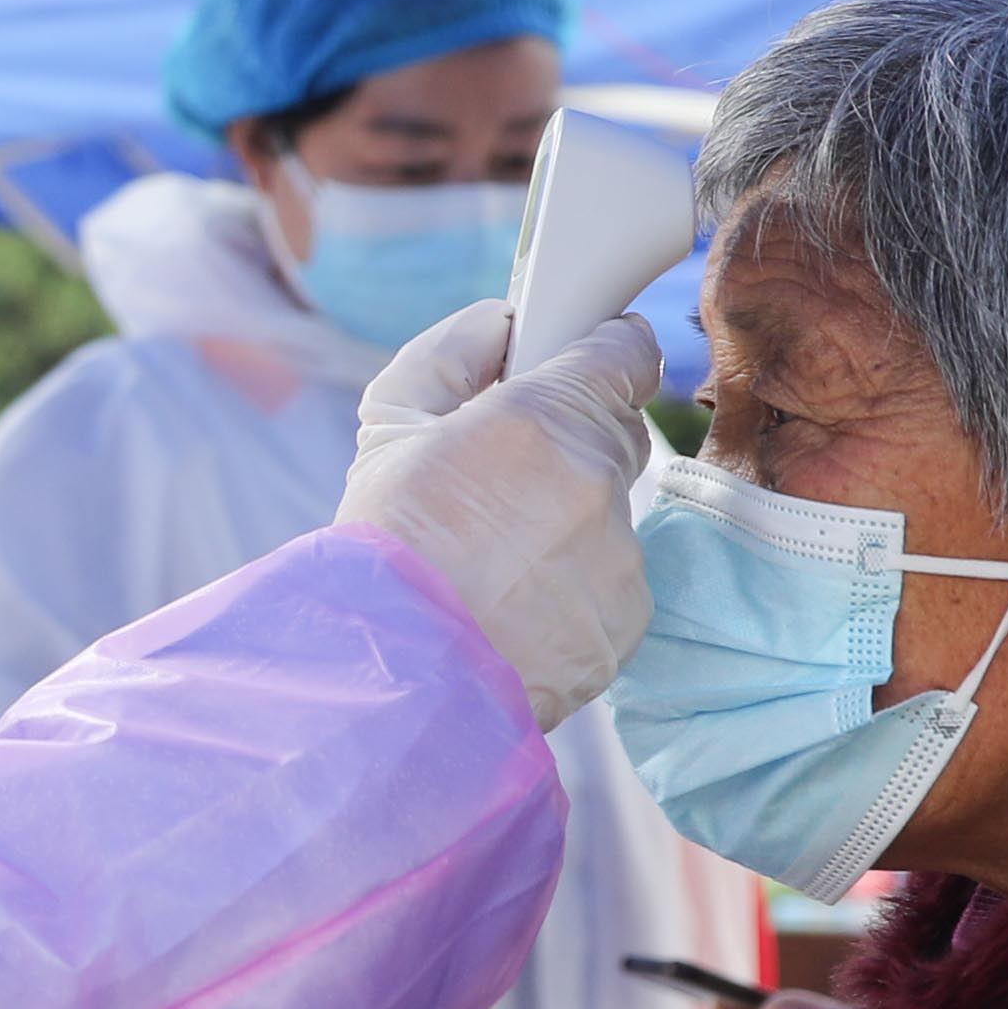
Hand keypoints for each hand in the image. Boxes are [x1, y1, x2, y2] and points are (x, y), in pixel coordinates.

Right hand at [336, 303, 663, 729]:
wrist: (392, 685)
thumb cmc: (381, 550)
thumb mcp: (388, 427)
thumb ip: (449, 355)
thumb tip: (497, 323)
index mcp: (544, 417)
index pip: (625, 354)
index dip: (603, 353)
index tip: (584, 362)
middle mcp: (597, 481)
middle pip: (619, 434)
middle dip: (575, 444)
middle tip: (507, 478)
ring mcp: (620, 557)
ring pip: (611, 519)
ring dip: (569, 527)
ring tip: (494, 565)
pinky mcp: (626, 623)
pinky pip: (611, 588)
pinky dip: (574, 594)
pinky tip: (514, 611)